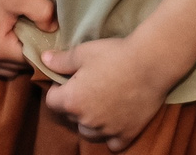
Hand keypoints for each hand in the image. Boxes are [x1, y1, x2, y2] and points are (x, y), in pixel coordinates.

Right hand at [0, 0, 56, 78]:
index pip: (31, 61)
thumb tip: (54, 28)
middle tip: (38, 33)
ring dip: (17, 58)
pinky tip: (8, 41)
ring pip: (6, 70)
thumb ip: (43, 12)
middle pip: (19, 68)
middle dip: (30, 54)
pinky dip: (3, 59)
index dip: (43, 49)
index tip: (49, 34)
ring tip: (24, 36)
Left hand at [41, 36, 179, 151]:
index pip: (51, 102)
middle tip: (87, 87)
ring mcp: (108, 129)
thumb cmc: (114, 55)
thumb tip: (44, 60)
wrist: (150, 64)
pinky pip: (113, 143)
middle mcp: (87, 120)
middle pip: (70, 117)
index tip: (67, 79)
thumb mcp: (83, 52)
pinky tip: (114, 120)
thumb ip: (61, 60)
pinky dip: (111, 135)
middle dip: (74, 103)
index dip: (57, 89)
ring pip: (89, 133)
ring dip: (89, 121)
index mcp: (72, 100)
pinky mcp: (128, 134)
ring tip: (99, 103)